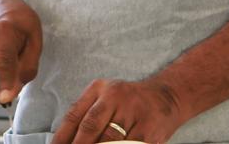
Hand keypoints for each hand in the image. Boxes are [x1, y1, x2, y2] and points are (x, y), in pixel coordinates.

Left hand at [53, 78, 186, 143]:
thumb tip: (65, 137)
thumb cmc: (129, 100)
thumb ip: (86, 111)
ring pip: (110, 140)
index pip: (75, 115)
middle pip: (90, 127)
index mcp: (100, 89)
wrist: (166, 96)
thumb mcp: (105, 95)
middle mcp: (116, 99)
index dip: (62, 135)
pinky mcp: (149, 131)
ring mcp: (134, 114)